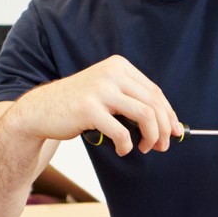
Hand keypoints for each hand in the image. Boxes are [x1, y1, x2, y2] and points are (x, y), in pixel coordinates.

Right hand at [10, 54, 183, 155]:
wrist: (41, 110)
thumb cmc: (79, 106)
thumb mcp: (107, 94)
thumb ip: (133, 102)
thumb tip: (169, 125)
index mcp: (119, 67)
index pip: (155, 92)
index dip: (169, 115)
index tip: (176, 132)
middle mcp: (111, 73)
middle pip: (154, 104)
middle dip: (164, 130)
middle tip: (162, 147)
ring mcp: (100, 90)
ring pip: (145, 116)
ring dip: (151, 138)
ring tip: (144, 148)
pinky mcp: (88, 109)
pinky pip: (121, 132)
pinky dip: (127, 145)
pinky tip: (122, 150)